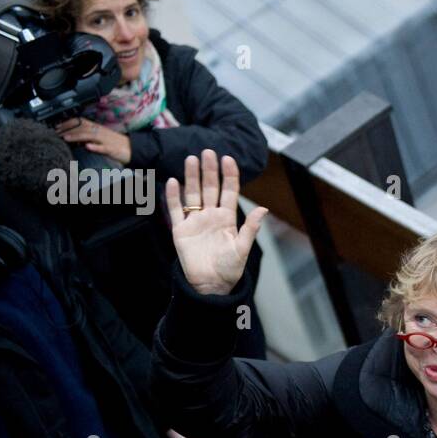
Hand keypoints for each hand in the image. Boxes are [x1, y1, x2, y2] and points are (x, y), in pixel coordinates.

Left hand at [55, 117, 132, 163]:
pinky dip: (95, 147)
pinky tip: (88, 147)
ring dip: (77, 136)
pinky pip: (103, 147)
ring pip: (90, 136)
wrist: (134, 149)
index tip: (57, 127)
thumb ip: (88, 137)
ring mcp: (107, 140)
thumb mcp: (101, 138)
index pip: (81, 122)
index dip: (68, 123)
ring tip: (67, 138)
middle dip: (69, 129)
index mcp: (97, 128)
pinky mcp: (113, 149)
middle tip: (57, 132)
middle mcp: (101, 132)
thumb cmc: (116, 144)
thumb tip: (74, 139)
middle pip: (83, 127)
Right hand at [166, 149, 266, 295]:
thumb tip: (263, 209)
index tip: (228, 158)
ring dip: (192, 177)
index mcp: (228, 218)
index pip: (229, 191)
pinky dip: (173, 196)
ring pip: (193, 194)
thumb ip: (250, 228)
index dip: (229, 175)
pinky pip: (175, 210)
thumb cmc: (229, 269)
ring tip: (191, 159)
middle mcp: (211, 216)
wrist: (210, 285)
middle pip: (210, 188)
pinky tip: (173, 181)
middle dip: (209, 170)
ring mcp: (195, 221)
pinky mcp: (180, 230)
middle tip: (207, 152)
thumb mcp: (243, 248)